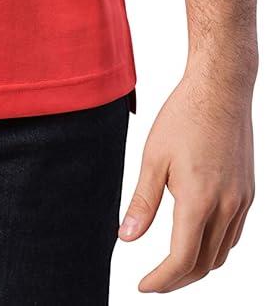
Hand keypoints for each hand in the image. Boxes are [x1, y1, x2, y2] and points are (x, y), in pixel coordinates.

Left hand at [118, 65, 254, 291]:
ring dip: (198, 266)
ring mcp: (242, 201)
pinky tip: (197, 237)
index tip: (142, 286)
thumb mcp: (153, 157)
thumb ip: (142, 202)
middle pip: (203, 265)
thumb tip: (126, 239)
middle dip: (177, 279)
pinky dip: (215, 247)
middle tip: (153, 280)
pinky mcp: (249, 192)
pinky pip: (234, 234)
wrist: (221, 88)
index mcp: (199, 200)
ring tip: (172, 264)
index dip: (161, 280)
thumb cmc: (184, 116)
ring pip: (222, 253)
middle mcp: (226, 206)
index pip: (181, 260)